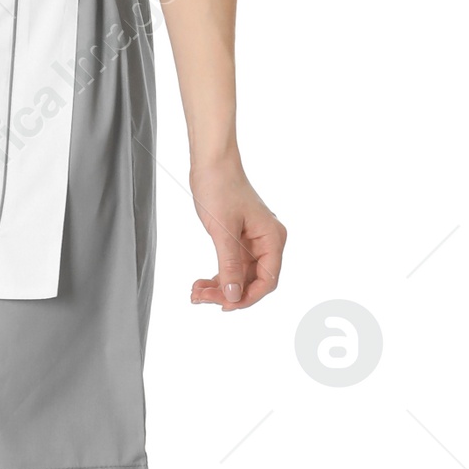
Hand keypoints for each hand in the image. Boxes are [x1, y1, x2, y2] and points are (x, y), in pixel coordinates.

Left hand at [189, 159, 285, 309]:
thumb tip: (233, 295)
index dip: (247, 297)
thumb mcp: (223, 230)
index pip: (267, 280)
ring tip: (196, 293)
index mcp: (273, 239)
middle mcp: (267, 242)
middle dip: (227, 293)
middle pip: (252, 281)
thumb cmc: (220, 188)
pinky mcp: (239, 239)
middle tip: (201, 297)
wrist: (211, 163)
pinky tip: (200, 283)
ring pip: (239, 276)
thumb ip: (229, 264)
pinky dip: (217, 276)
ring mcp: (253, 241)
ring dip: (219, 287)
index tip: (225, 306)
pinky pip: (231, 265)